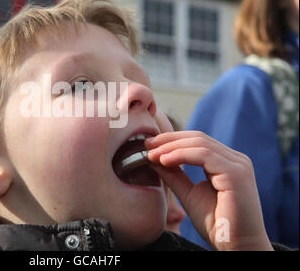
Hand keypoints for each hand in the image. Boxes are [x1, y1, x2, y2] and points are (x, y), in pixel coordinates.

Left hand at [148, 112, 271, 250]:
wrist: (237, 248)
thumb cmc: (216, 224)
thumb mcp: (189, 194)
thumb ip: (174, 175)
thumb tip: (154, 159)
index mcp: (227, 162)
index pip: (196, 141)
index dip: (171, 140)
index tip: (148, 146)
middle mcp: (236, 160)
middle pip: (198, 138)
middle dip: (169, 140)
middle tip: (147, 145)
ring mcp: (238, 165)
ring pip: (200, 143)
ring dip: (171, 147)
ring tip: (152, 154)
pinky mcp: (236, 174)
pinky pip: (204, 155)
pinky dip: (181, 155)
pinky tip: (165, 161)